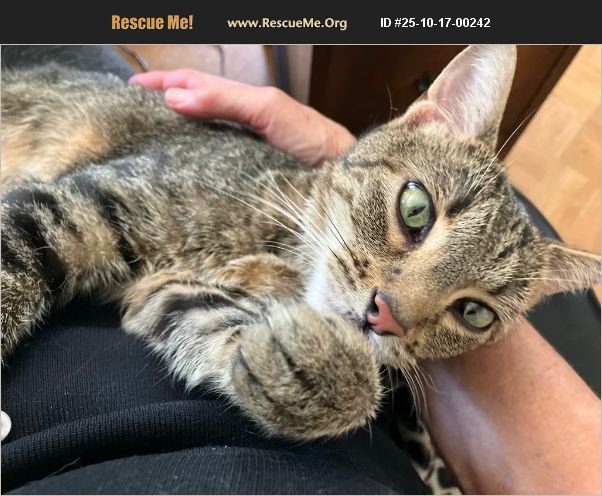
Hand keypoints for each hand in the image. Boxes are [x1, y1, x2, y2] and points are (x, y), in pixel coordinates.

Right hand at [129, 70, 355, 165]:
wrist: (339, 172)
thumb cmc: (310, 136)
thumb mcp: (267, 109)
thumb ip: (225, 99)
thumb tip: (174, 97)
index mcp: (242, 100)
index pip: (195, 83)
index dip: (164, 81)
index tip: (131, 88)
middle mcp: (239, 120)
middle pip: (193, 106)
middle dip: (162, 104)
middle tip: (129, 116)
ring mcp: (243, 146)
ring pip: (201, 133)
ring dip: (173, 131)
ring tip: (146, 139)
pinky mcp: (247, 172)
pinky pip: (212, 160)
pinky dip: (191, 159)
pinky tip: (178, 169)